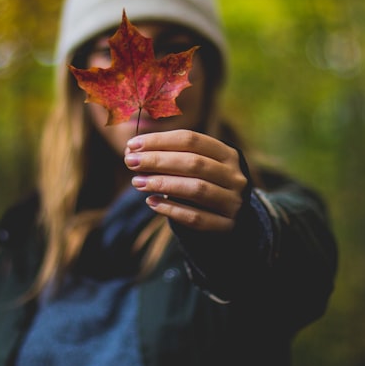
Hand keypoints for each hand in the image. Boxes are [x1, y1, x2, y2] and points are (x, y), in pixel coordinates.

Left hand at [125, 129, 248, 231]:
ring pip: (196, 189)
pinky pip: (196, 217)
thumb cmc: (203, 183)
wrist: (229, 217)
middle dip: (157, 161)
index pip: (191, 139)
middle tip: (130, 162)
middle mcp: (234, 176)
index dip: (160, 140)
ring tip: (137, 182)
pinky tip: (151, 202)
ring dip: (162, 184)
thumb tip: (131, 149)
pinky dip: (171, 209)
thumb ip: (168, 156)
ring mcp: (233, 202)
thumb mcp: (194, 165)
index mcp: (227, 154)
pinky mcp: (226, 225)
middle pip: (193, 163)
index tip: (132, 144)